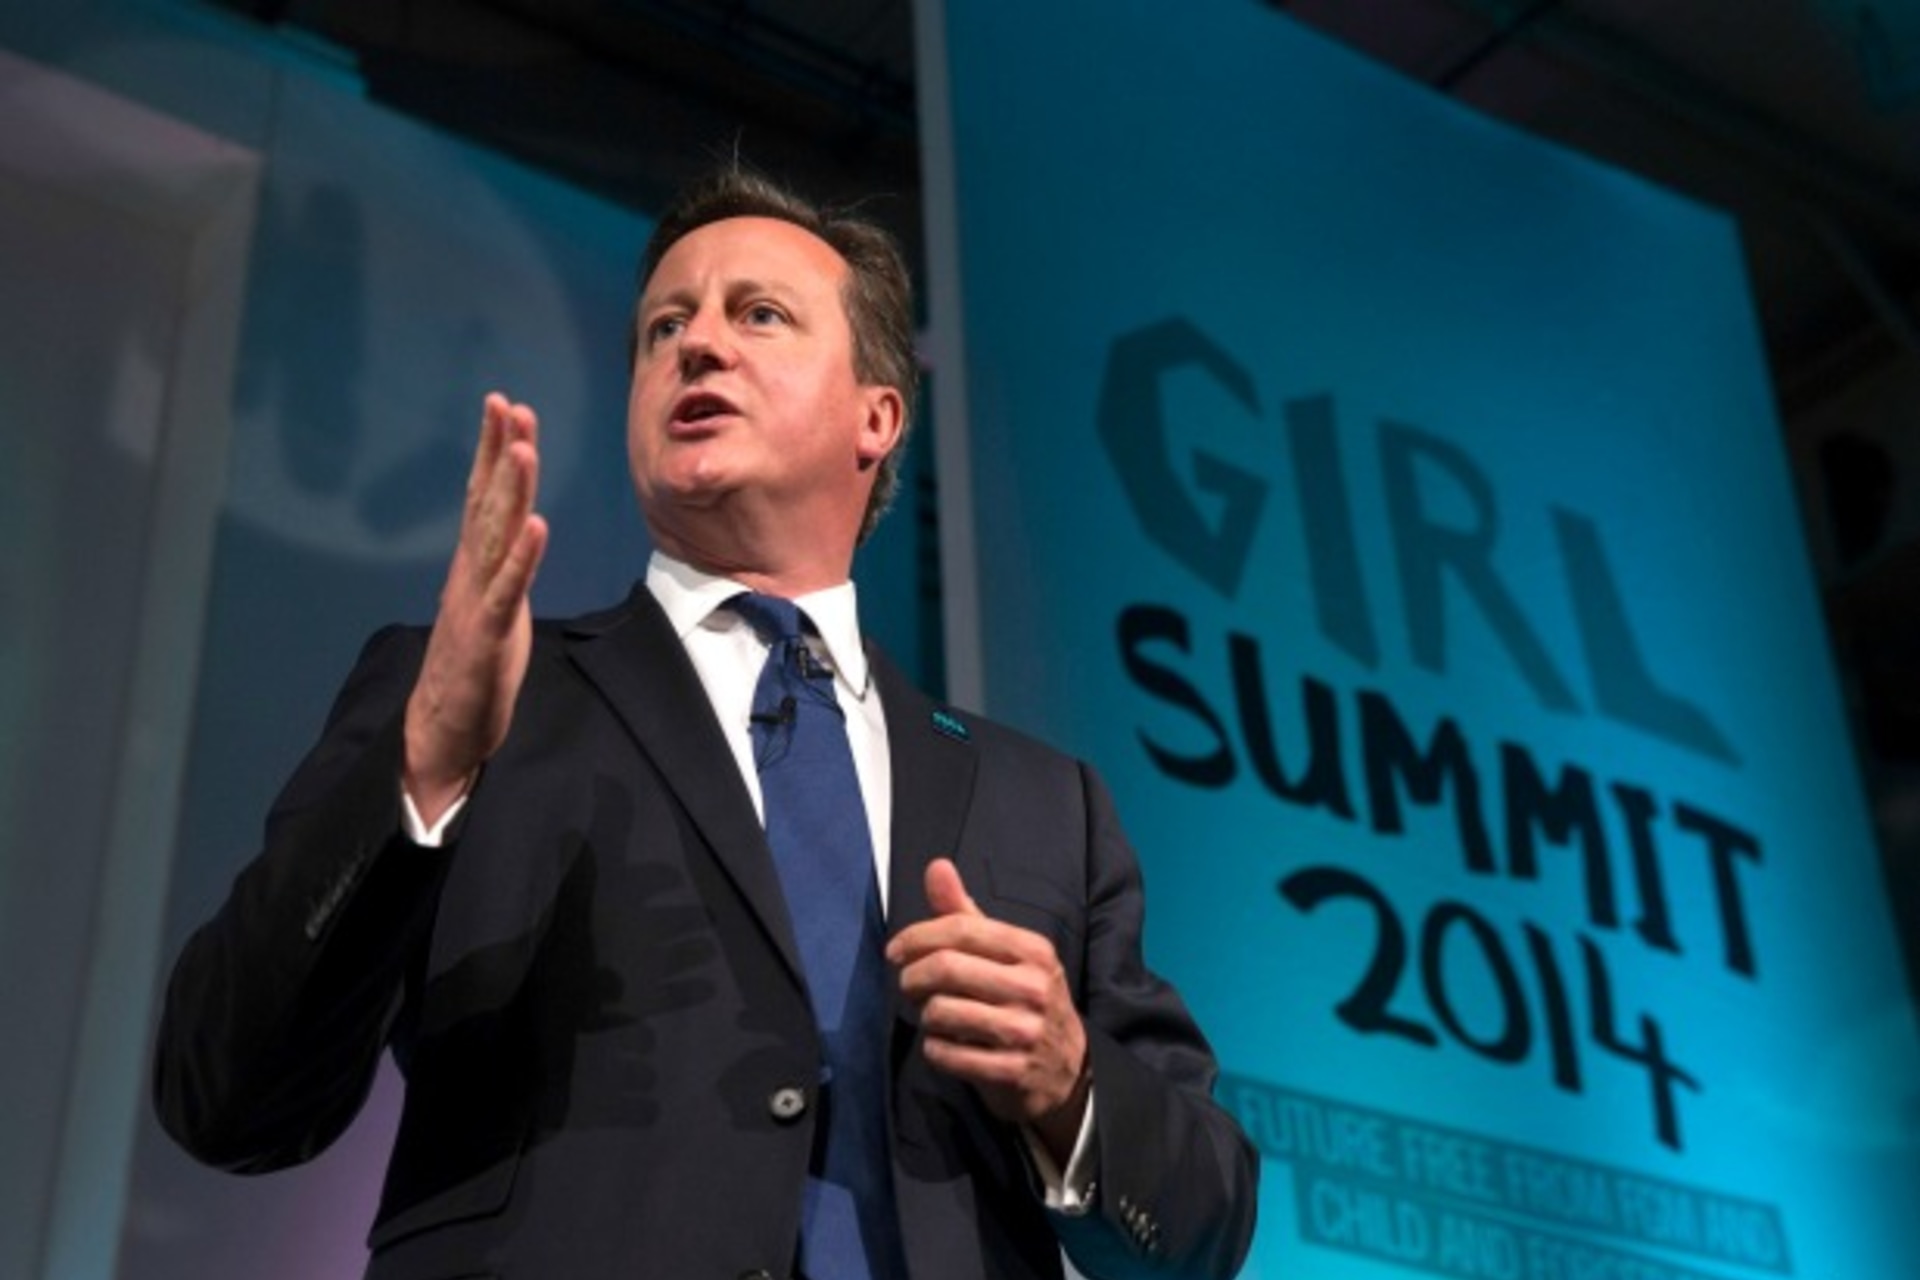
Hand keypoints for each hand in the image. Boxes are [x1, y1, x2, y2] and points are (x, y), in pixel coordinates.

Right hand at [403, 393, 548, 825]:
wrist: (442, 729)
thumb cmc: (470, 670)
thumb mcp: (492, 607)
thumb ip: (499, 569)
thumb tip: (513, 534)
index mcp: (474, 566)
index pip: (484, 497)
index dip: (493, 452)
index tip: (505, 407)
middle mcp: (471, 573)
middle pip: (487, 501)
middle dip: (499, 451)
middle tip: (508, 403)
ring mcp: (477, 600)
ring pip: (496, 534)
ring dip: (511, 489)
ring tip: (523, 446)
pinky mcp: (488, 632)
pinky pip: (507, 588)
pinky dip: (523, 556)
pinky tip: (537, 524)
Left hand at [887, 858, 1090, 1164]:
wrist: (1066, 1069)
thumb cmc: (1024, 1000)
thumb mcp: (1006, 954)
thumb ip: (966, 913)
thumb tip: (937, 866)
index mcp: (1033, 950)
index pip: (961, 929)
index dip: (917, 937)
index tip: (896, 952)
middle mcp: (1034, 988)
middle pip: (946, 968)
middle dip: (912, 977)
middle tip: (907, 986)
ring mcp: (1025, 1032)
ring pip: (941, 1012)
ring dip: (924, 1015)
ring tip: (933, 1016)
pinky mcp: (1012, 1072)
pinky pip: (947, 1054)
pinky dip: (934, 1049)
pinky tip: (945, 1045)